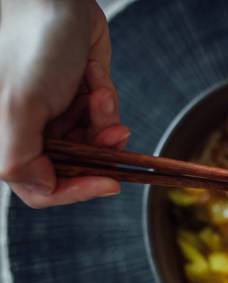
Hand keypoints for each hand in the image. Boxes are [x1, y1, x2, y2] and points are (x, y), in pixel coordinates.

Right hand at [0, 0, 128, 207]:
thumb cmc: (31, 44)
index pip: (42, 188)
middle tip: (114, 131)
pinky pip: (104, 116)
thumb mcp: (19, 106)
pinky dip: (105, 99)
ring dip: (105, 119)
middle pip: (76, 166)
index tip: (110, 182)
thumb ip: (20, 159)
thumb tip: (44, 189)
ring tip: (99, 92)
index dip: (77, 190)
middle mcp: (30, 132)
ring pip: (95, 143)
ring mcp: (56, 115)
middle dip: (99, 147)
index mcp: (7, 139)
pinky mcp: (79, 98)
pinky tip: (95, 76)